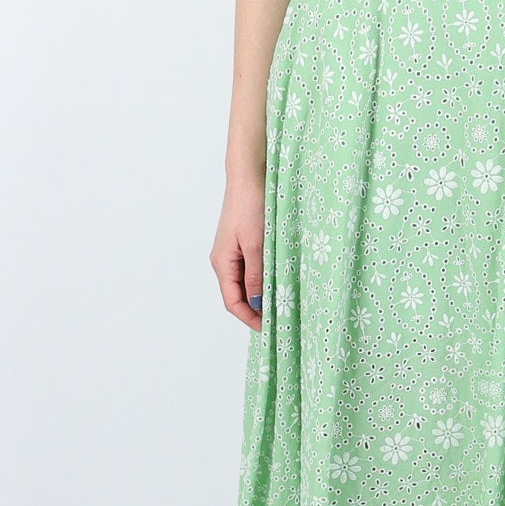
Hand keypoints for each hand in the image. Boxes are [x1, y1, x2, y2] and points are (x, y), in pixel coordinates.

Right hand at [211, 175, 265, 329]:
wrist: (249, 177)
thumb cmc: (250, 207)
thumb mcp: (257, 245)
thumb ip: (257, 276)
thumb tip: (258, 304)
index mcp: (222, 263)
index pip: (232, 302)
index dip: (249, 318)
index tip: (269, 328)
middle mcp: (225, 260)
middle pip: (238, 295)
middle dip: (257, 309)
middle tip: (280, 318)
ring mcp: (234, 252)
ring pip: (247, 282)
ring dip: (262, 294)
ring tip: (282, 302)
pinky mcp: (244, 243)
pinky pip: (253, 268)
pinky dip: (265, 278)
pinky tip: (280, 280)